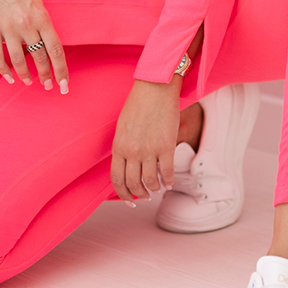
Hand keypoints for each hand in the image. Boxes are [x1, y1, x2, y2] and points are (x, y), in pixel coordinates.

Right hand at [0, 0, 69, 91]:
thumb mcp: (38, 1)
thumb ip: (43, 23)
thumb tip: (47, 47)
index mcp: (42, 16)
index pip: (56, 50)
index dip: (61, 70)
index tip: (64, 85)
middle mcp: (26, 24)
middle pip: (39, 57)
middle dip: (45, 75)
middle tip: (48, 85)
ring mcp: (7, 27)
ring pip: (18, 60)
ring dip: (25, 74)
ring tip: (29, 81)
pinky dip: (4, 70)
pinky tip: (9, 77)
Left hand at [110, 78, 180, 200]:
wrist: (155, 88)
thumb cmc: (137, 105)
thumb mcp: (122, 127)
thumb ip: (123, 148)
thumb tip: (126, 168)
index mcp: (119, 147)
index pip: (117, 180)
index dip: (123, 194)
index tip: (130, 200)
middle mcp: (132, 151)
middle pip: (134, 184)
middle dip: (140, 194)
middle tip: (145, 196)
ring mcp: (150, 150)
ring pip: (151, 182)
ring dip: (155, 189)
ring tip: (158, 188)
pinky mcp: (167, 146)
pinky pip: (167, 172)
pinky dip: (169, 181)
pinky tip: (170, 182)